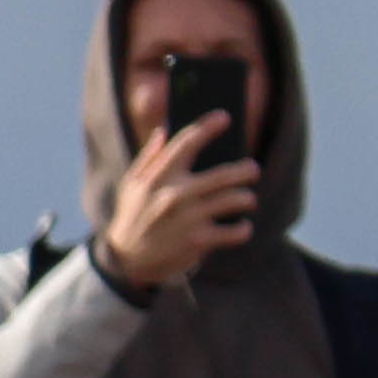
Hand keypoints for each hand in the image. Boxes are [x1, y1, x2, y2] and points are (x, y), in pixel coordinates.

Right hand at [95, 113, 257, 295]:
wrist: (125, 260)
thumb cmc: (132, 217)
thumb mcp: (131, 185)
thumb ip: (149, 158)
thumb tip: (163, 130)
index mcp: (159, 177)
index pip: (187, 143)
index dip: (208, 127)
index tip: (224, 117)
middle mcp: (176, 194)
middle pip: (226, 174)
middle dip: (246, 170)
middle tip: (252, 170)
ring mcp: (189, 218)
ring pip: (236, 199)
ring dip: (247, 199)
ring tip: (247, 200)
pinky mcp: (198, 240)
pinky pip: (236, 230)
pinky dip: (243, 229)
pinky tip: (241, 227)